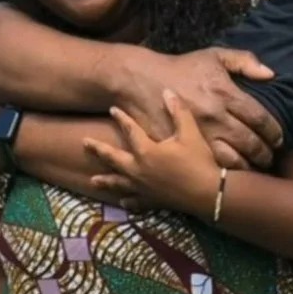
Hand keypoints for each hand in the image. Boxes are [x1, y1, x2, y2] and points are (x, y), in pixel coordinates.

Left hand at [84, 90, 220, 216]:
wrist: (208, 194)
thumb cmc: (199, 161)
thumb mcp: (190, 133)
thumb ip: (178, 112)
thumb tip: (167, 92)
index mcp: (146, 151)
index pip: (130, 131)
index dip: (121, 119)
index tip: (112, 109)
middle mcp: (138, 170)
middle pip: (113, 158)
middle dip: (98, 150)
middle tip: (84, 143)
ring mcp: (143, 188)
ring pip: (119, 183)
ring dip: (106, 181)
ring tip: (93, 180)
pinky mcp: (152, 201)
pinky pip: (135, 201)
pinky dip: (128, 200)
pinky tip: (123, 201)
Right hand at [117, 47, 282, 169]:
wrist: (141, 80)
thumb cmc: (181, 68)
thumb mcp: (213, 55)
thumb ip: (244, 61)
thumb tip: (271, 75)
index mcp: (225, 93)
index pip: (260, 118)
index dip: (274, 132)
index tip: (278, 138)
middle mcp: (215, 116)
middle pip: (250, 143)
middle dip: (265, 154)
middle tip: (270, 157)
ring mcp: (197, 134)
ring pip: (232, 160)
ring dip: (247, 167)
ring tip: (253, 168)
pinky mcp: (181, 147)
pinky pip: (208, 165)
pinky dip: (223, 172)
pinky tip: (229, 173)